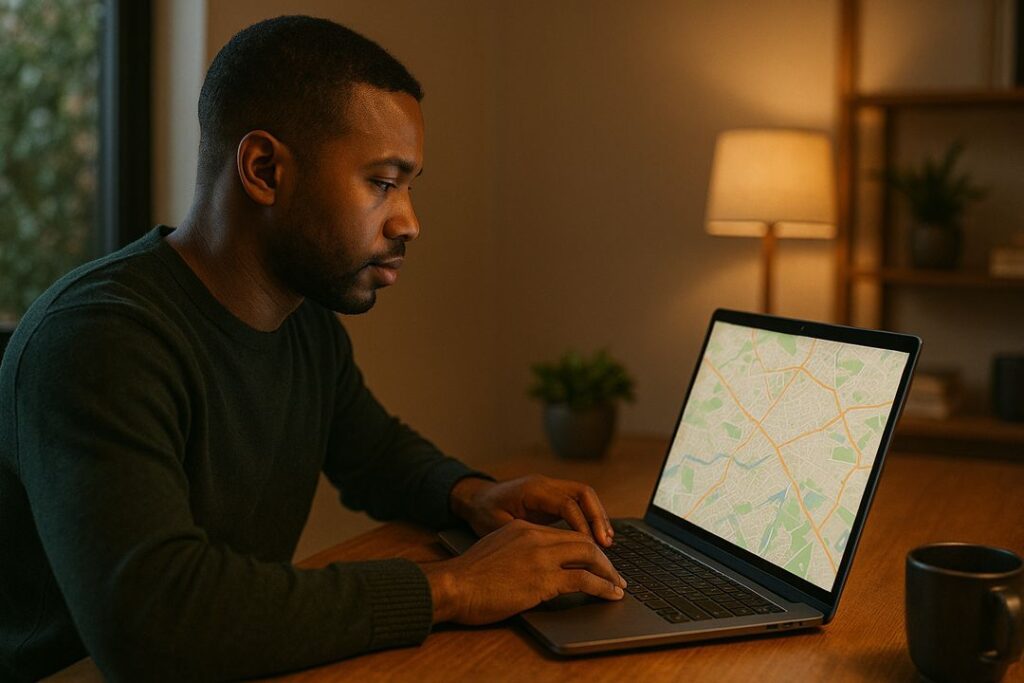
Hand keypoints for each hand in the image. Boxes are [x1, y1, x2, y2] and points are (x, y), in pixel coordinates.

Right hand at [421, 519, 625, 624]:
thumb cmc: (468, 576)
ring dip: (609, 572)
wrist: (454, 585)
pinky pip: (584, 580)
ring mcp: (541, 557)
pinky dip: (603, 587)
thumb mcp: (495, 551)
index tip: (595, 561)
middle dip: (603, 558)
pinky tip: (610, 595)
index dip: (585, 547)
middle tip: (615, 574)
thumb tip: (532, 567)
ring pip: (589, 556)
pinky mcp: (543, 579)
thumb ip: (517, 552)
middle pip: (582, 541)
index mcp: (524, 529)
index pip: (564, 534)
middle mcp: (536, 537)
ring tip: (618, 586)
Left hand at [451, 475, 614, 546]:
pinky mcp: (552, 498)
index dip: (582, 526)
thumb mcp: (497, 525)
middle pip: (583, 493)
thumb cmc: (482, 512)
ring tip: (607, 542)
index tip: (592, 547)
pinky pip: (577, 503)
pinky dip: (589, 518)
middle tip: (607, 543)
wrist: (473, 498)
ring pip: (584, 496)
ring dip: (598, 517)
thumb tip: (549, 553)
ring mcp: (550, 488)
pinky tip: (595, 538)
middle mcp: (545, 484)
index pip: (566, 504)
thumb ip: (523, 535)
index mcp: (532, 490)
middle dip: (598, 518)